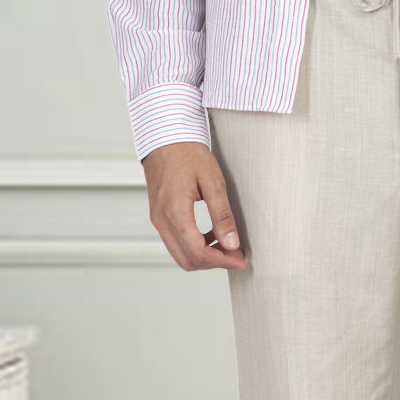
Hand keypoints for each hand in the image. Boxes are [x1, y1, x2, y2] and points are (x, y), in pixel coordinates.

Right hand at [142, 142, 246, 270]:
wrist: (165, 137)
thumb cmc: (188, 153)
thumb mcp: (213, 182)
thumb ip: (222, 216)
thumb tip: (232, 244)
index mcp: (175, 212)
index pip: (198, 252)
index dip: (222, 261)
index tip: (241, 260)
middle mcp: (162, 220)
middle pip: (188, 261)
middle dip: (214, 263)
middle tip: (236, 255)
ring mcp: (158, 220)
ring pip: (180, 255)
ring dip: (204, 256)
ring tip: (226, 245)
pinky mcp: (159, 217)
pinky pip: (176, 243)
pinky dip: (195, 246)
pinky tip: (212, 235)